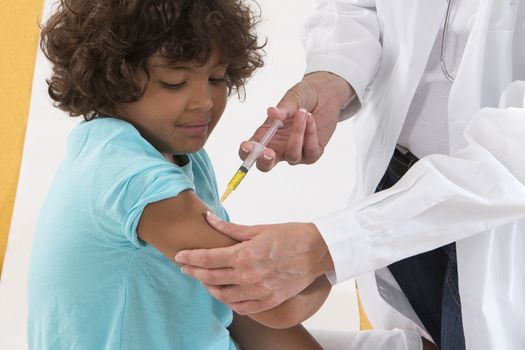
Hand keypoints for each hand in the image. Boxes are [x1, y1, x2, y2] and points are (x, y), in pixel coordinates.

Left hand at [175, 212, 333, 314]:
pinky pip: (241, 307)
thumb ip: (230, 229)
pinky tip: (225, 293)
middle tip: (185, 267)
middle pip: (210, 277)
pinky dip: (229, 301)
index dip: (190, 257)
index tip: (180, 256)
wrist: (318, 251)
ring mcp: (258, 291)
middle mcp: (247, 276)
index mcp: (244, 255)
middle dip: (194, 271)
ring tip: (204, 279)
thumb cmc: (290, 236)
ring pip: (223, 295)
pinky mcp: (268, 301)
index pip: (207, 259)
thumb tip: (210, 219)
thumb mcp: (258, 229)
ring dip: (209, 287)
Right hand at [241, 71, 353, 170]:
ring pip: (292, 155)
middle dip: (265, 161)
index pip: (250, 151)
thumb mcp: (291, 98)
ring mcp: (295, 153)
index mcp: (265, 136)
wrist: (325, 94)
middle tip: (269, 152)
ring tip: (303, 112)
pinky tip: (310, 118)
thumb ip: (283, 108)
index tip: (247, 146)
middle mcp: (278, 148)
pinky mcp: (312, 153)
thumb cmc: (303, 97)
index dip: (246, 152)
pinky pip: (310, 150)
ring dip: (297, 133)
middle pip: (266, 165)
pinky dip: (310, 133)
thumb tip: (272, 112)